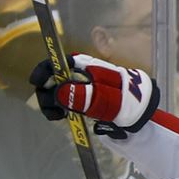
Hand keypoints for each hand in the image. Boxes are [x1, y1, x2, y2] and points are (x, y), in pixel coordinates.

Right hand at [29, 53, 158, 136]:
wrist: (141, 114)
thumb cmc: (126, 101)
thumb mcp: (106, 98)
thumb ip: (83, 95)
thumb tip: (58, 93)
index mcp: (85, 66)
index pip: (57, 61)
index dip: (44, 70)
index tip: (37, 83)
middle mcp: (79, 74)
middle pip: (52, 78)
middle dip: (47, 92)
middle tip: (54, 111)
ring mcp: (80, 87)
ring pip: (55, 91)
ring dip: (51, 103)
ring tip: (60, 116)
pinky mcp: (81, 100)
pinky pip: (63, 102)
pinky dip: (59, 109)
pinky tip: (64, 117)